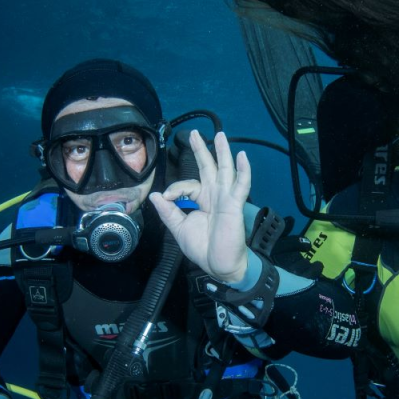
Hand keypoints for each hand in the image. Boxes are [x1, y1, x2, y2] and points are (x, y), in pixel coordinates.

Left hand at [149, 130, 251, 283]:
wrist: (218, 265)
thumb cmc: (202, 248)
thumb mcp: (178, 228)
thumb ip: (168, 211)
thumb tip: (155, 194)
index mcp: (201, 200)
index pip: (187, 184)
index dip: (175, 188)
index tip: (167, 198)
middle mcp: (213, 195)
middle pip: (208, 167)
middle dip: (202, 150)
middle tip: (195, 133)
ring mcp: (225, 198)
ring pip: (224, 170)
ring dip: (222, 152)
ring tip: (220, 135)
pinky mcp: (234, 205)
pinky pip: (240, 185)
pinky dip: (242, 171)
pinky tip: (241, 157)